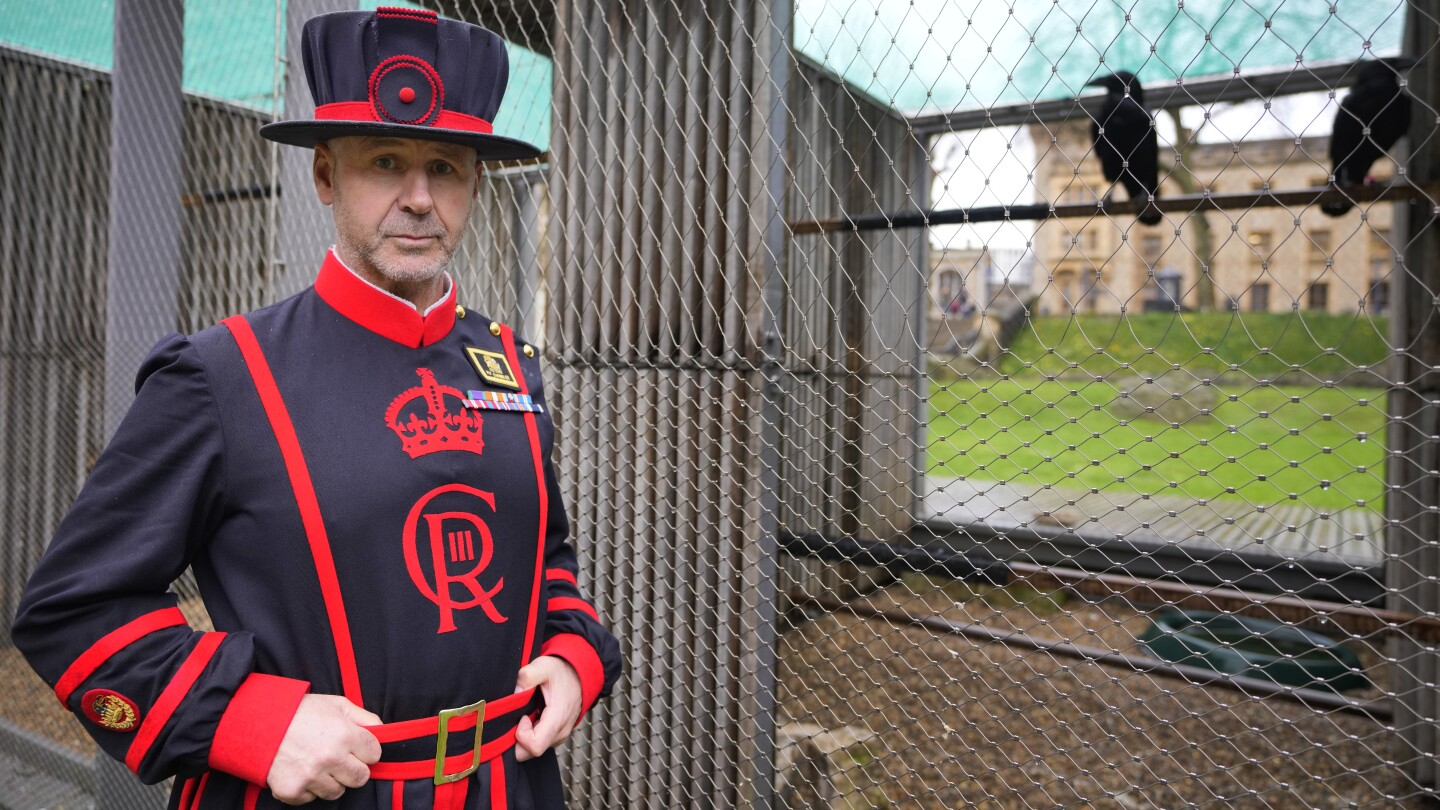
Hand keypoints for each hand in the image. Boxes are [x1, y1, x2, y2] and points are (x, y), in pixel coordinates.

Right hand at [266, 695, 382, 804]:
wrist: (258, 722)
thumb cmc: (300, 711)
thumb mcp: (337, 704)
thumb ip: (365, 718)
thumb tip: (384, 732)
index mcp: (344, 735)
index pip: (375, 754)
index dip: (366, 749)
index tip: (355, 746)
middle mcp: (330, 758)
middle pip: (361, 778)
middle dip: (353, 768)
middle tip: (338, 757)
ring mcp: (311, 777)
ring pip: (337, 791)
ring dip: (331, 780)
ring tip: (316, 762)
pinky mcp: (292, 790)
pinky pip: (312, 798)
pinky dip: (308, 788)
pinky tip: (300, 769)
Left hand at [513, 655, 581, 761]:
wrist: (581, 675)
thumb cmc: (562, 672)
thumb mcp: (544, 666)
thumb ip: (527, 676)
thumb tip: (514, 693)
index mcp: (558, 717)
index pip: (535, 746)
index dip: (521, 735)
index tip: (522, 717)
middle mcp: (561, 731)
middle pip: (531, 753)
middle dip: (518, 739)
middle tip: (519, 716)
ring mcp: (560, 736)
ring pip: (534, 751)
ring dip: (524, 737)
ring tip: (527, 713)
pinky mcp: (557, 736)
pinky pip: (540, 744)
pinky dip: (531, 735)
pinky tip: (532, 717)